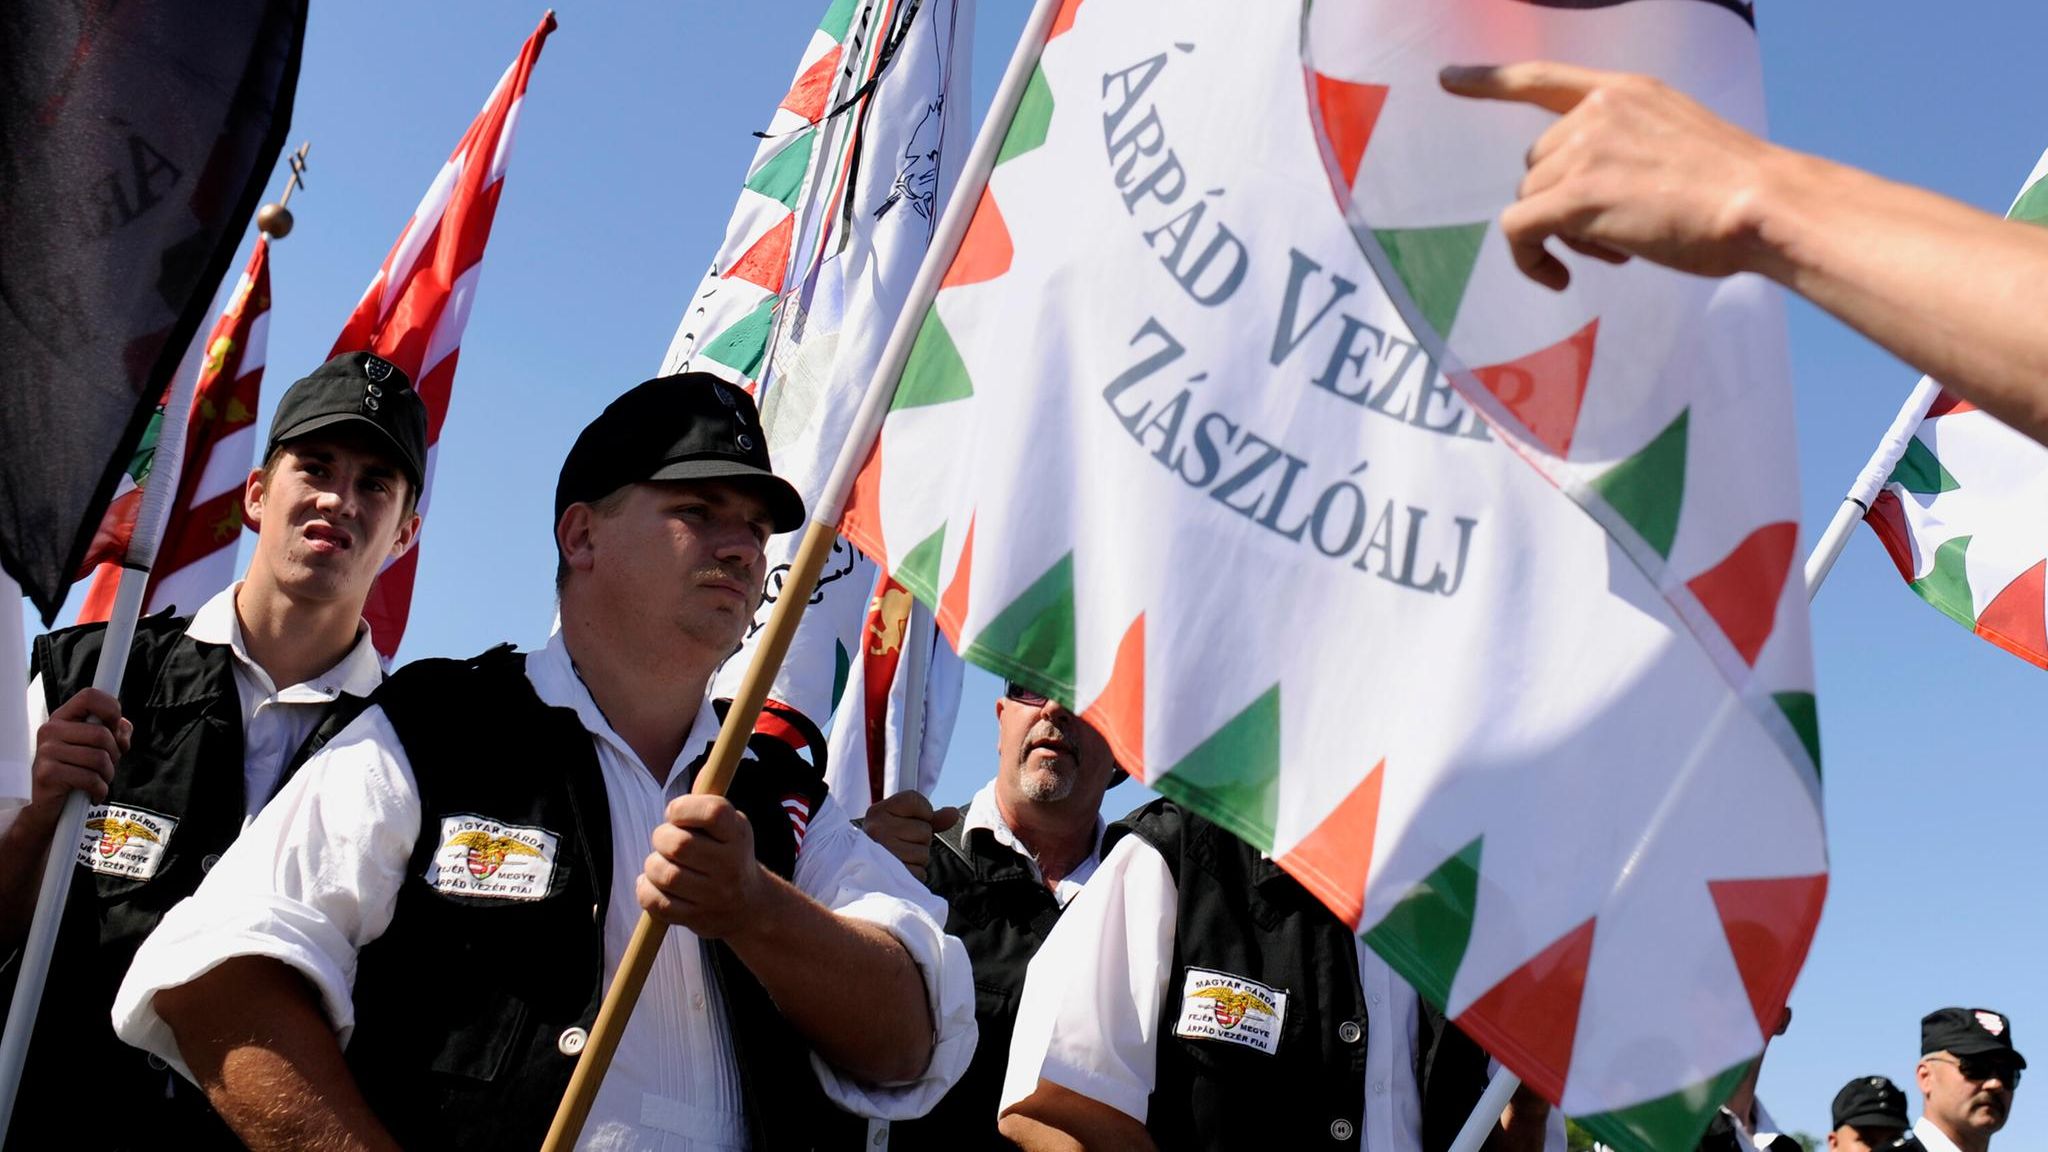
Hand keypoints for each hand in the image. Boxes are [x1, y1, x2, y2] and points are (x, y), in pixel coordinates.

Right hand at [30, 689, 130, 812]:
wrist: (46, 805)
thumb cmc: (74, 772)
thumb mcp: (95, 748)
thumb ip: (114, 733)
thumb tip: (123, 726)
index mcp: (63, 718)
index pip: (89, 696)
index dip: (112, 708)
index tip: (115, 727)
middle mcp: (51, 730)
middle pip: (102, 734)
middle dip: (114, 754)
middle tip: (107, 766)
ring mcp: (47, 751)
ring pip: (99, 758)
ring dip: (108, 775)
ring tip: (98, 781)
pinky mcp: (48, 774)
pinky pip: (90, 779)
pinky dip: (100, 790)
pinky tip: (93, 794)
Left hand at [637, 794, 766, 939]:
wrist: (750, 907)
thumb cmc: (728, 854)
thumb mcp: (731, 826)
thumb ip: (709, 803)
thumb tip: (706, 768)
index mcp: (738, 834)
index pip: (713, 812)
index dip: (684, 808)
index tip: (675, 813)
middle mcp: (731, 865)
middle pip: (679, 845)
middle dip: (661, 837)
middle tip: (665, 840)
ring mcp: (714, 895)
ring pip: (665, 875)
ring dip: (652, 866)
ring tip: (660, 864)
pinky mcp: (697, 919)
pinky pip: (657, 903)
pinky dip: (646, 890)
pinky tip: (652, 884)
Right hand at [861, 790, 959, 880]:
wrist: (858, 871)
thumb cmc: (885, 844)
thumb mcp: (902, 824)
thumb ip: (930, 818)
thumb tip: (954, 813)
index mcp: (878, 812)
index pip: (916, 800)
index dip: (923, 812)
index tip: (909, 821)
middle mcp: (877, 829)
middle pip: (924, 830)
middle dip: (919, 840)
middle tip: (900, 845)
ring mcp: (882, 852)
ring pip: (923, 853)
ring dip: (916, 859)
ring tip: (899, 858)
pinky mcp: (889, 874)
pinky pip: (919, 873)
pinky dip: (914, 874)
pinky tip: (899, 871)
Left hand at [1439, 61, 1782, 289]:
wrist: (1761, 205)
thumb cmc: (1733, 190)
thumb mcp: (1677, 141)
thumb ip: (1627, 147)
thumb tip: (1583, 195)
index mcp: (1623, 91)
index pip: (1541, 78)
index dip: (1489, 81)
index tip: (1448, 79)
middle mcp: (1597, 112)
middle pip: (1536, 165)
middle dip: (1563, 203)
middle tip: (1614, 234)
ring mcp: (1584, 151)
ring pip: (1529, 200)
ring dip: (1561, 233)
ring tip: (1618, 247)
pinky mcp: (1575, 196)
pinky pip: (1517, 232)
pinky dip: (1528, 260)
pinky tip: (1558, 279)